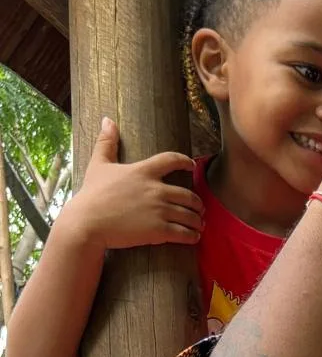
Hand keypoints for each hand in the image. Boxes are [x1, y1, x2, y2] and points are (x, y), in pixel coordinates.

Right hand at [58, 117, 199, 250]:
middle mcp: (155, 189)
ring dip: (197, 220)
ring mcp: (159, 210)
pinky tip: (194, 236)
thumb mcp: (98, 165)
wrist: (86, 223)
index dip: (185, 161)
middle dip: (197, 203)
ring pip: (189, 215)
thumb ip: (106, 143)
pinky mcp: (159, 230)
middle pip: (189, 194)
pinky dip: (192, 235)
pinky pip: (184, 233)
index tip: (192, 165)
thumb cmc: (91, 194)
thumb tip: (107, 120)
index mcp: (143, 171)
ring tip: (198, 224)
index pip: (172, 160)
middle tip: (199, 208)